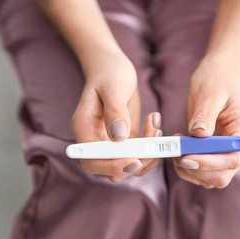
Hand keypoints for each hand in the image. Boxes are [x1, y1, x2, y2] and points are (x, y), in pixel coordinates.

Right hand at [71, 51, 161, 181]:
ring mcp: (111, 143)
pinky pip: (139, 154)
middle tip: (154, 140)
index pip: (91, 162)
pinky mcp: (125, 141)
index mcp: (84, 130)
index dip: (112, 166)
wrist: (112, 68)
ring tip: (155, 126)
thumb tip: (119, 137)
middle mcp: (95, 141)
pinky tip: (154, 123)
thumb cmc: (109, 74)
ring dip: (148, 153)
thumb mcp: (112, 88)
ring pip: (129, 165)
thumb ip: (115, 112)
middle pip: (112, 169)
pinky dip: (151, 145)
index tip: (134, 160)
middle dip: (137, 161)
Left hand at [173, 56, 239, 187]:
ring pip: (209, 178)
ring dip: (189, 170)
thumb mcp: (211, 93)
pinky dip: (185, 166)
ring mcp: (224, 151)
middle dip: (198, 170)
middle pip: (222, 175)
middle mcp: (237, 146)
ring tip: (175, 148)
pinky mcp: (210, 151)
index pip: (232, 159)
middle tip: (178, 155)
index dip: (210, 163)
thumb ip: (205, 115)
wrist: (219, 73)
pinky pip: (200, 170)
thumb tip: (198, 134)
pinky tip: (177, 148)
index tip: (187, 158)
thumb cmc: (218, 79)